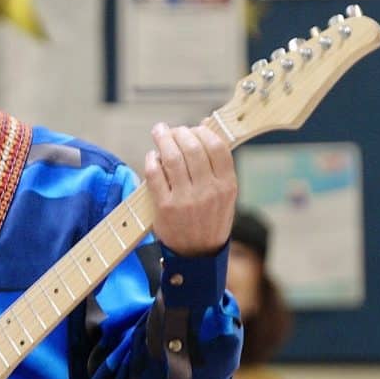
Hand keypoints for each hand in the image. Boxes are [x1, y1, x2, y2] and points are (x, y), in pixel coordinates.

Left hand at [144, 121, 236, 256]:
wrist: (198, 254)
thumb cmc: (210, 218)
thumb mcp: (224, 194)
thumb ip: (216, 163)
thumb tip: (204, 124)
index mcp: (227, 185)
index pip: (216, 146)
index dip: (202, 131)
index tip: (193, 129)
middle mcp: (208, 191)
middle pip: (192, 148)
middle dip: (179, 132)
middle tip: (172, 130)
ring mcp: (186, 199)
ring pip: (172, 158)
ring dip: (163, 139)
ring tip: (159, 132)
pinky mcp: (165, 207)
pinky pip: (155, 174)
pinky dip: (152, 160)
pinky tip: (153, 156)